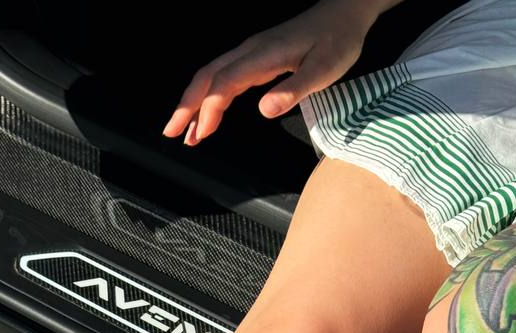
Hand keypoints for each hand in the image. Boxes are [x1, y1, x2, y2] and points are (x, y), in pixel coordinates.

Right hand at [161, 0, 376, 144]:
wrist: (344, 15)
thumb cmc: (337, 42)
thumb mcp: (323, 70)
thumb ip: (293, 90)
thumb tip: (264, 110)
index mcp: (262, 55)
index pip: (225, 83)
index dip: (210, 109)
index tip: (202, 135)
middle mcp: (250, 52)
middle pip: (207, 77)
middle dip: (187, 105)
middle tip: (172, 133)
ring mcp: (251, 55)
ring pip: (213, 77)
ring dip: (195, 104)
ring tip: (186, 133)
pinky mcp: (256, 60)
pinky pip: (225, 78)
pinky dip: (211, 99)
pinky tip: (209, 116)